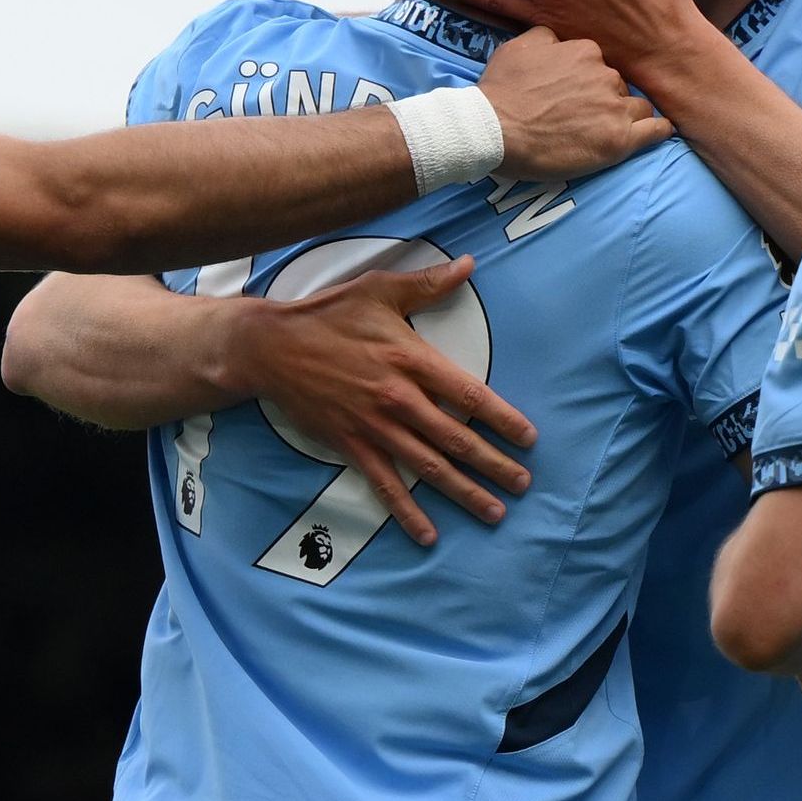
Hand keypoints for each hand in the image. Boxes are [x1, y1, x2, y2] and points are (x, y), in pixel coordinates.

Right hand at [239, 255, 532, 544]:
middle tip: (523, 484)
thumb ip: (427, 283)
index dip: (502, 419)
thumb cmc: (328, 315)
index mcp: (411, 360)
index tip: (528, 438)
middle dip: (494, 464)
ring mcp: (375, 426)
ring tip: (494, 512)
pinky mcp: (351, 445)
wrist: (272, 348)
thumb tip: (468, 265)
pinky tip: (429, 535)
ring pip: (429, 467)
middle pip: (457, 438)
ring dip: (464, 492)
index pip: (469, 394)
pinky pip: (385, 485)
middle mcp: (399, 398)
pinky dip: (407, 513)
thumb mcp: (379, 290)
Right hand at [476, 25, 670, 180]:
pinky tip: (659, 132)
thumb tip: (560, 39)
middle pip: (620, 85)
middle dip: (609, 98)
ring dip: (628, 116)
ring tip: (609, 130)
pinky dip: (660, 131)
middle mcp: (605, 75)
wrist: (492, 129)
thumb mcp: (518, 46)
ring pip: (639, 107)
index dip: (590, 81)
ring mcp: (614, 108)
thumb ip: (547, 36)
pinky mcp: (619, 141)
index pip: (602, 63)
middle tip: (586, 117)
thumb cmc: (501, 90)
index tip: (577, 95)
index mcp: (586, 50)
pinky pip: (657, 130)